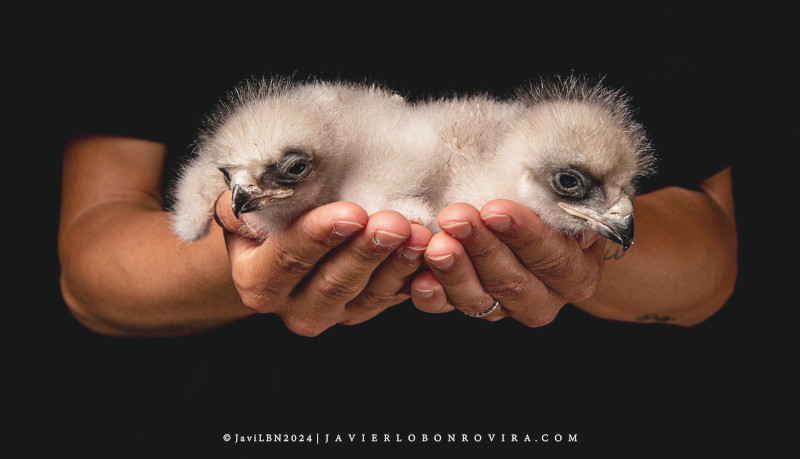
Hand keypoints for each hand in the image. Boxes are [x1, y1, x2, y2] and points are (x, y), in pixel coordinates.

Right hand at [215, 192, 431, 335]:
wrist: (276, 242)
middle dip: (366, 251)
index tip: (351, 213)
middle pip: (333, 282)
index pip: (288, 259)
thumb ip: (254, 193)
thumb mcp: (248, 200)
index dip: (320, 236)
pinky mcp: (362, 311)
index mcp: (257, 280)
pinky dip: (412, 275)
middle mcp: (291, 306)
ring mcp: (331, 314)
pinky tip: (429, 251)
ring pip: (368, 295)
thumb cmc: (264, 212)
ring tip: (419, 235)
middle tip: (394, 224)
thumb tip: (273, 174)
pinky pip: (392, 298)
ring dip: (397, 264)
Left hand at [410, 200, 604, 325]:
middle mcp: (542, 299)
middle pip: (512, 281)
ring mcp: (504, 308)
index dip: (525, 235)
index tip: (496, 210)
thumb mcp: (565, 196)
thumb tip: (558, 190)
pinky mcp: (469, 307)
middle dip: (482, 248)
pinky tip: (421, 279)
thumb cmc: (549, 201)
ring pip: (477, 299)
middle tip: (456, 219)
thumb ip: (562, 199)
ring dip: (454, 271)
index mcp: (575, 273)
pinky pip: (446, 307)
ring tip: (437, 244)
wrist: (534, 221)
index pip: (552, 257)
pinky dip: (432, 295)